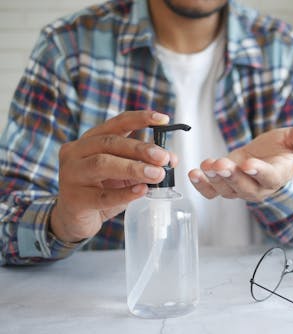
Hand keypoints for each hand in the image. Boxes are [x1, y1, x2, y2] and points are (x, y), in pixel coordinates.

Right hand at [50, 110, 177, 242]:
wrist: (75, 219)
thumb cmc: (101, 190)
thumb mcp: (125, 173)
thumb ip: (144, 163)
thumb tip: (171, 159)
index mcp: (90, 140)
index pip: (116, 123)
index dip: (140, 119)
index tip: (163, 119)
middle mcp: (76, 152)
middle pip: (109, 143)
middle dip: (140, 149)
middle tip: (163, 157)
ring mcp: (71, 175)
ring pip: (102, 164)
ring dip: (134, 167)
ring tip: (157, 174)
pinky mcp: (74, 199)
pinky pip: (102, 196)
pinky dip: (125, 193)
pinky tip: (142, 190)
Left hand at [188, 123, 292, 201]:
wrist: (270, 157)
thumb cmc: (283, 149)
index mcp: (278, 175)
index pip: (269, 177)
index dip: (258, 172)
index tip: (247, 164)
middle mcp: (259, 187)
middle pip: (245, 188)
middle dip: (231, 177)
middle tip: (221, 165)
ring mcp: (240, 188)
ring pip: (227, 190)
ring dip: (214, 179)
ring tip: (206, 166)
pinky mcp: (225, 184)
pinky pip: (212, 192)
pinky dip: (201, 185)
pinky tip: (194, 174)